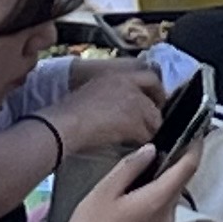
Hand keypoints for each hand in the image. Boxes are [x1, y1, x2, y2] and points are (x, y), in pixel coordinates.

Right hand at [50, 137, 194, 221]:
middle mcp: (168, 220)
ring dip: (158, 193)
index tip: (196, 134)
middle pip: (177, 187)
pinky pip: (162, 221)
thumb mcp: (105, 189)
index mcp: (157, 201)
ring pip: (168, 204)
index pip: (188, 169)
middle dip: (167, 172)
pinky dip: (153, 212)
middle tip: (144, 163)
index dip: (195, 148)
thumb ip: (132, 166)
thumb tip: (152, 150)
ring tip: (130, 192)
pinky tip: (129, 215)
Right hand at [52, 60, 166, 158]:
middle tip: (149, 126)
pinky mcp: (134, 122)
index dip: (156, 91)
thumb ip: (112, 93)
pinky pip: (147, 135)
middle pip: (156, 100)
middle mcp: (129, 85)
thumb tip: (123, 107)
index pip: (150, 77)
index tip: (155, 103)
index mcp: (118, 75)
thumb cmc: (70, 112)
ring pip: (155, 120)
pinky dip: (142, 142)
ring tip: (137, 139)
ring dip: (149, 130)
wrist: (66, 124)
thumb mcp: (93, 91)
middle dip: (155, 114)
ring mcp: (134, 103)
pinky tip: (132, 146)